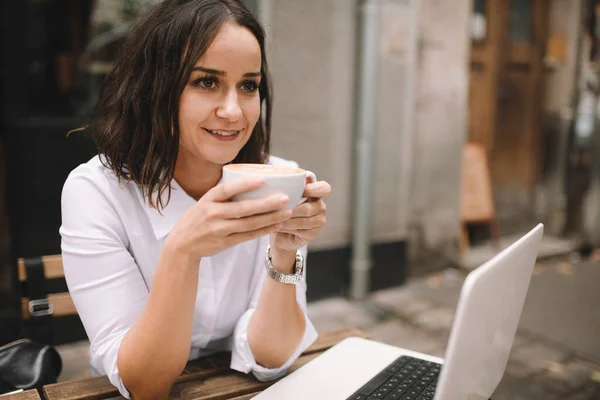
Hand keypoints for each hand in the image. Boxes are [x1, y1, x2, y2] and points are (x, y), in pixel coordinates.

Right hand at [167, 177, 292, 261]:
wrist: (182, 245)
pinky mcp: (225, 242)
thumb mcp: (204, 202)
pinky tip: (277, 224)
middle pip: (243, 208)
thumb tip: (250, 180)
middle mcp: (213, 214)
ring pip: (249, 223)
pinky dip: (264, 230)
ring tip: (287, 212)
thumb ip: (222, 195)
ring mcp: (219, 230)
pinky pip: (248, 235)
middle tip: (285, 198)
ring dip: (270, 218)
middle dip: (266, 203)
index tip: (263, 179)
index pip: (227, 189)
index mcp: (207, 200)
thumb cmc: (198, 219)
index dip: (245, 184)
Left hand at [270, 180, 331, 252]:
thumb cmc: (280, 210)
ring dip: (287, 220)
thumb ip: (287, 189)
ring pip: (304, 221)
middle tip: (277, 210)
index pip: (324, 189)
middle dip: (291, 210)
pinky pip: (301, 230)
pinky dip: (287, 228)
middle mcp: (320, 206)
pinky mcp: (313, 233)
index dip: (316, 189)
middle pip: (308, 208)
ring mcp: (319, 221)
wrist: (278, 230)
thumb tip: (282, 180)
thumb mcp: (282, 197)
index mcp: (315, 193)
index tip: (304, 190)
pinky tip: (278, 226)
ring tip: (275, 219)